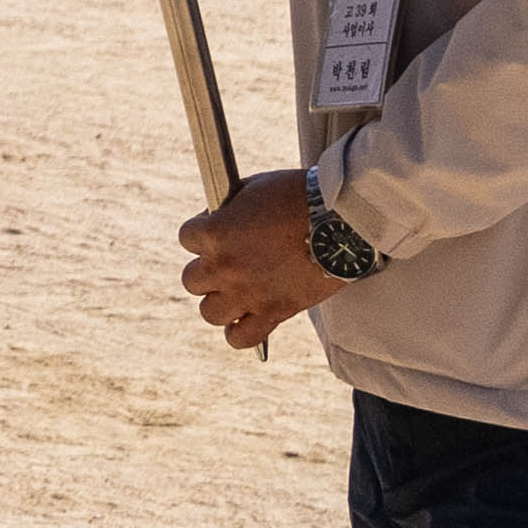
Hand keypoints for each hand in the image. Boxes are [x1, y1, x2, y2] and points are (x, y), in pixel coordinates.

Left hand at [178, 169, 351, 352]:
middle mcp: (226, 267)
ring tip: (234, 291)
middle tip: (227, 261)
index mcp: (216, 232)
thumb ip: (229, 210)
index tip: (217, 229)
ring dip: (218, 300)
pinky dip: (238, 332)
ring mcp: (248, 294)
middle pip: (191, 280)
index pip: (186, 238)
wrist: (341, 219)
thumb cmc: (298, 196)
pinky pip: (241, 338)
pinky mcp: (274, 313)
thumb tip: (218, 220)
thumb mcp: (253, 189)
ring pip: (209, 312)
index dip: (201, 232)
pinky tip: (244, 319)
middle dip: (207, 268)